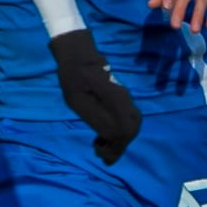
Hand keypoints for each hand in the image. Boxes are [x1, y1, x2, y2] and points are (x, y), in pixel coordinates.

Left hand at [49, 30, 142, 163]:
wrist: (79, 55)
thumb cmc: (74, 77)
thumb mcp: (76, 99)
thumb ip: (95, 118)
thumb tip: (107, 136)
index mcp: (116, 101)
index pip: (124, 132)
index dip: (114, 147)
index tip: (98, 149)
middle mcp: (125, 100)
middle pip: (131, 131)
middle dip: (118, 146)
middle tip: (100, 150)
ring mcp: (125, 98)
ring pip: (132, 125)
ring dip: (120, 139)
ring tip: (102, 143)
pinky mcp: (122, 97)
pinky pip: (129, 118)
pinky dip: (120, 130)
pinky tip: (105, 133)